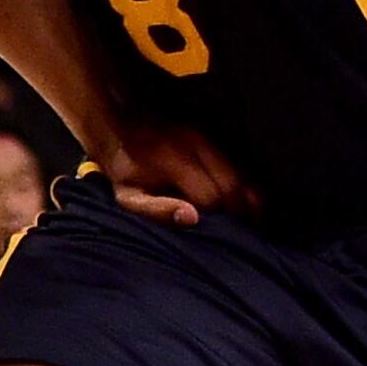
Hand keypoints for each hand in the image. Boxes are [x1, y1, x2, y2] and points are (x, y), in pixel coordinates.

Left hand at [103, 121, 238, 224]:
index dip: (216, 220)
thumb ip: (157, 210)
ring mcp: (207, 141)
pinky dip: (243, 189)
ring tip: (243, 225)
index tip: (215, 236)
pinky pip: (238, 168)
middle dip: (237, 214)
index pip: (210, 196)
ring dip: (245, 202)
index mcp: (175, 162)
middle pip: (232, 186)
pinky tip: (240, 208)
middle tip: (235, 236)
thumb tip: (192, 219)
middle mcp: (197, 147)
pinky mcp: (211, 140)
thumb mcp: (129, 196)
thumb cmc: (124, 171)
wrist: (121, 128)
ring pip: (240, 176)